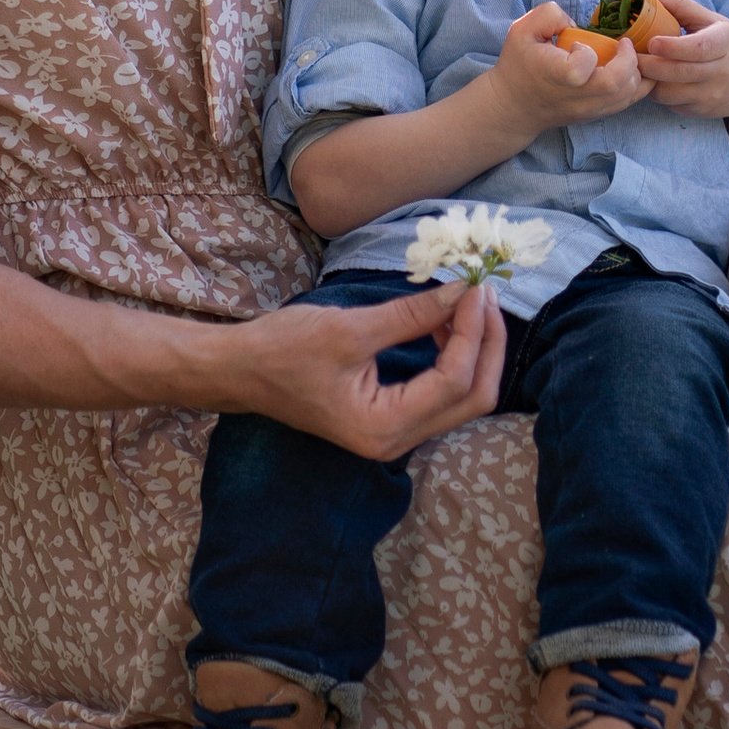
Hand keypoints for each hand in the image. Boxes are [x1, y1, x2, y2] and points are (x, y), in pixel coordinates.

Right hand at [242, 281, 507, 458]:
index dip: (473, 331)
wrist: (241, 371)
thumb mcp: (350, 328)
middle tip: (483, 294)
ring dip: (474, 348)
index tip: (474, 286)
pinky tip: (445, 321)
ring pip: (461, 397)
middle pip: (472, 398)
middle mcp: (396, 441)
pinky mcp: (391, 417)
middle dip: (487, 344)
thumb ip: (411, 315)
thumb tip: (461, 291)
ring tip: (466, 301)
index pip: (454, 381)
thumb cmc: (284, 350)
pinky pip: (440, 392)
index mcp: (384, 428)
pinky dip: (453, 356)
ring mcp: (395, 433)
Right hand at [487, 2, 655, 139]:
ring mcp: (588, 110)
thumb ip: (549, 14)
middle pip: (616, 85)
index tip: (578, 44)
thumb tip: (576, 23)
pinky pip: (627, 103)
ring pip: (628, 96)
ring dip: (636, 72)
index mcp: (556, 75)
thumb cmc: (518, 64)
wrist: (515, 106)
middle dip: (629, 60)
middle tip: (624, 44)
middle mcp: (576, 97)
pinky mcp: (597, 115)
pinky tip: (630, 69)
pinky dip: (637, 85)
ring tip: (627, 56)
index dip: (586, 52)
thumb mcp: (521, 29)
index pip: (582, 67)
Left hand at [632, 0, 728, 120]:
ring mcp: (712, 96)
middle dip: (648, 64)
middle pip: (678, 72)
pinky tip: (654, 80)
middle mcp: (721, 72)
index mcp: (725, 43)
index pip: (699, 48)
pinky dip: (658, 93)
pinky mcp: (703, 111)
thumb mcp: (713, 20)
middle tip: (628, 53)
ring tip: (638, 66)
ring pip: (670, 93)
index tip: (651, 41)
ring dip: (649, 80)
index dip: (672, 47)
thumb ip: (681, 6)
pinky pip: (672, 105)